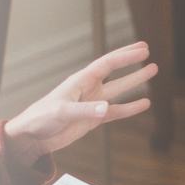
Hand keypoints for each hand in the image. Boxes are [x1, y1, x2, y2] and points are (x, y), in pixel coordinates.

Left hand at [2, 42, 157, 162]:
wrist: (33, 135)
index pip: (107, 64)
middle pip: (115, 71)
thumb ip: (85, 110)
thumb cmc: (42, 118)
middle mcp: (88, 89)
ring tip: (151, 70)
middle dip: (131, 61)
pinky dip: (130, 108)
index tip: (142, 49)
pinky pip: (116, 112)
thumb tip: (107, 108)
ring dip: (135, 81)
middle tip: (148, 50)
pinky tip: (144, 104)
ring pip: (119, 90)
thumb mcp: (62, 112)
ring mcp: (92, 104)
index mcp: (80, 81)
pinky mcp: (93, 119)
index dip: (125, 56)